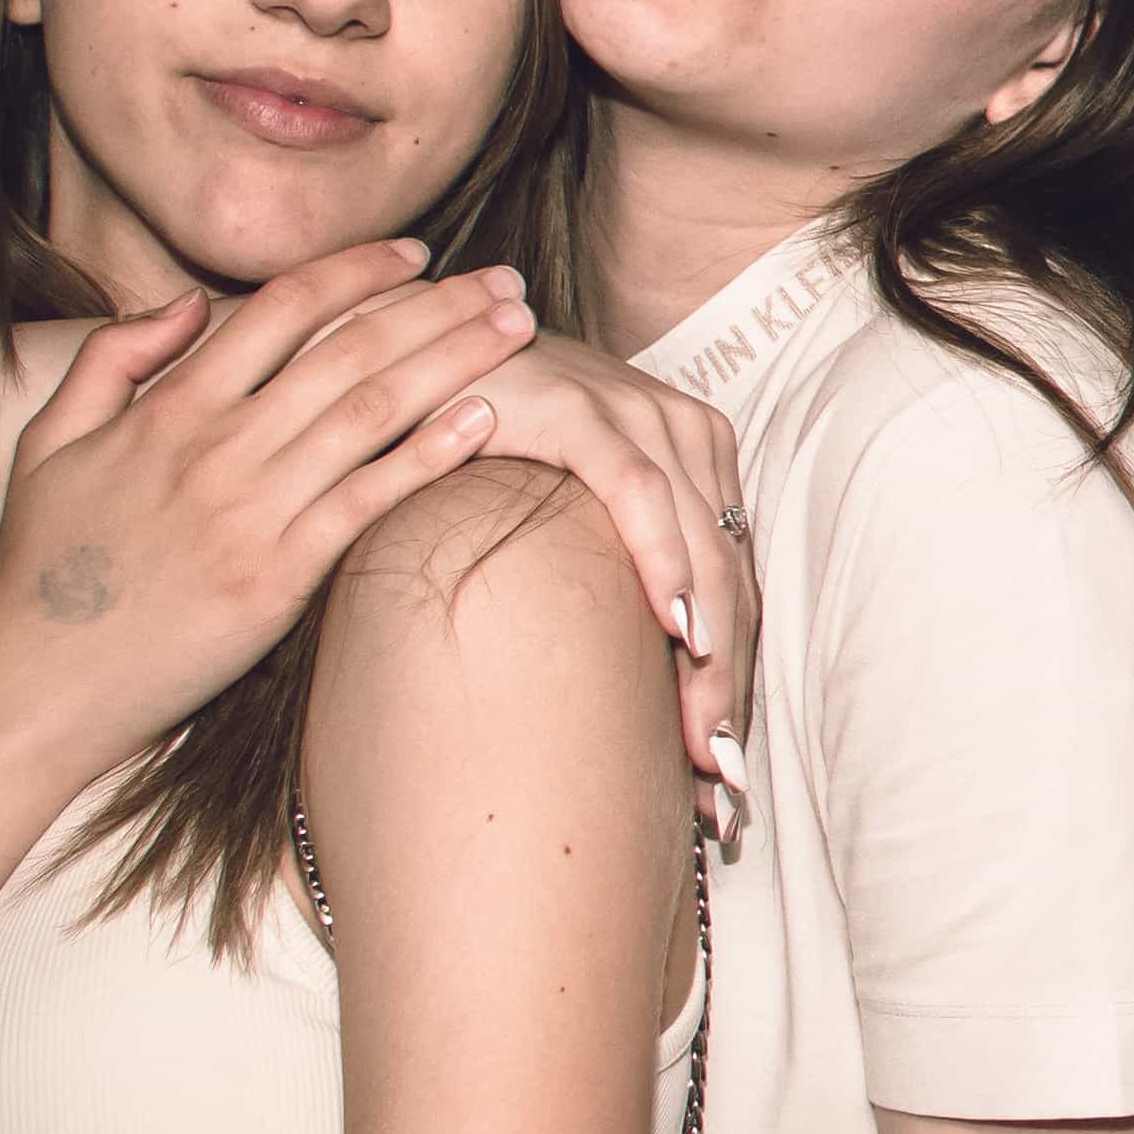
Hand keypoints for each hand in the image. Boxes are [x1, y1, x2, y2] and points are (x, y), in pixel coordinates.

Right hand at [0, 243, 538, 782]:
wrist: (36, 685)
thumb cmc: (44, 565)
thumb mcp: (47, 445)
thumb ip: (110, 361)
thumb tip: (187, 305)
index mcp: (165, 410)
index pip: (279, 310)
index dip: (355, 271)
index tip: (417, 252)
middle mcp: (214, 449)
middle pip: (347, 350)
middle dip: (437, 305)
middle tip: (506, 277)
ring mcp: (249, 511)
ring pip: (372, 412)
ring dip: (455, 360)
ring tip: (518, 327)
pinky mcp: (277, 576)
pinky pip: (368, 501)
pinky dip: (430, 455)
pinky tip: (487, 419)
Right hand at [453, 327, 753, 788]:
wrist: (400, 355)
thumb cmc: (480, 450)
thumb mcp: (562, 521)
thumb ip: (611, 586)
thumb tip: (638, 702)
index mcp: (693, 457)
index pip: (732, 584)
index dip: (733, 680)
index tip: (723, 774)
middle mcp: (681, 430)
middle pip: (728, 575)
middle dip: (726, 685)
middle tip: (719, 779)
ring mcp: (632, 410)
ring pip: (701, 541)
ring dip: (710, 645)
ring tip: (703, 732)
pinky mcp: (576, 405)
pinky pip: (636, 489)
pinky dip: (661, 555)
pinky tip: (672, 622)